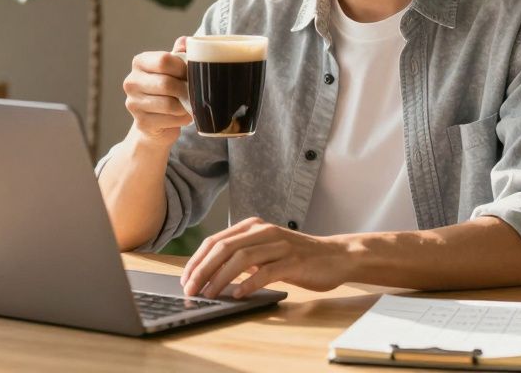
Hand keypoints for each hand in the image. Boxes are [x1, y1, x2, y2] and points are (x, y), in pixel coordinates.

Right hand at [123, 36, 190, 147]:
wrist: (157, 122)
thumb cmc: (168, 90)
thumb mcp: (173, 69)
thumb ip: (179, 54)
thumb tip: (185, 41)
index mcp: (139, 63)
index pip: (163, 60)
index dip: (183, 67)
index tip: (190, 73)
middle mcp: (131, 82)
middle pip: (166, 83)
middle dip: (185, 89)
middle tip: (193, 92)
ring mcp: (133, 103)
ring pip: (169, 104)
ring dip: (185, 105)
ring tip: (188, 104)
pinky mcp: (141, 122)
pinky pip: (170, 120)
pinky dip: (181, 119)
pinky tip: (182, 116)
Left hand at [180, 217, 351, 298]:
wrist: (335, 256)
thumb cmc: (296, 256)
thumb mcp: (265, 250)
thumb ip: (241, 255)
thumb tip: (210, 273)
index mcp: (252, 226)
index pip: (215, 241)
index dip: (197, 260)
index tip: (185, 279)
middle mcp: (263, 231)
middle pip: (224, 248)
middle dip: (203, 270)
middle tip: (190, 289)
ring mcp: (279, 244)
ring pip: (241, 258)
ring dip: (221, 278)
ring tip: (209, 294)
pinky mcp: (293, 261)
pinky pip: (266, 271)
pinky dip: (249, 284)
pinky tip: (238, 295)